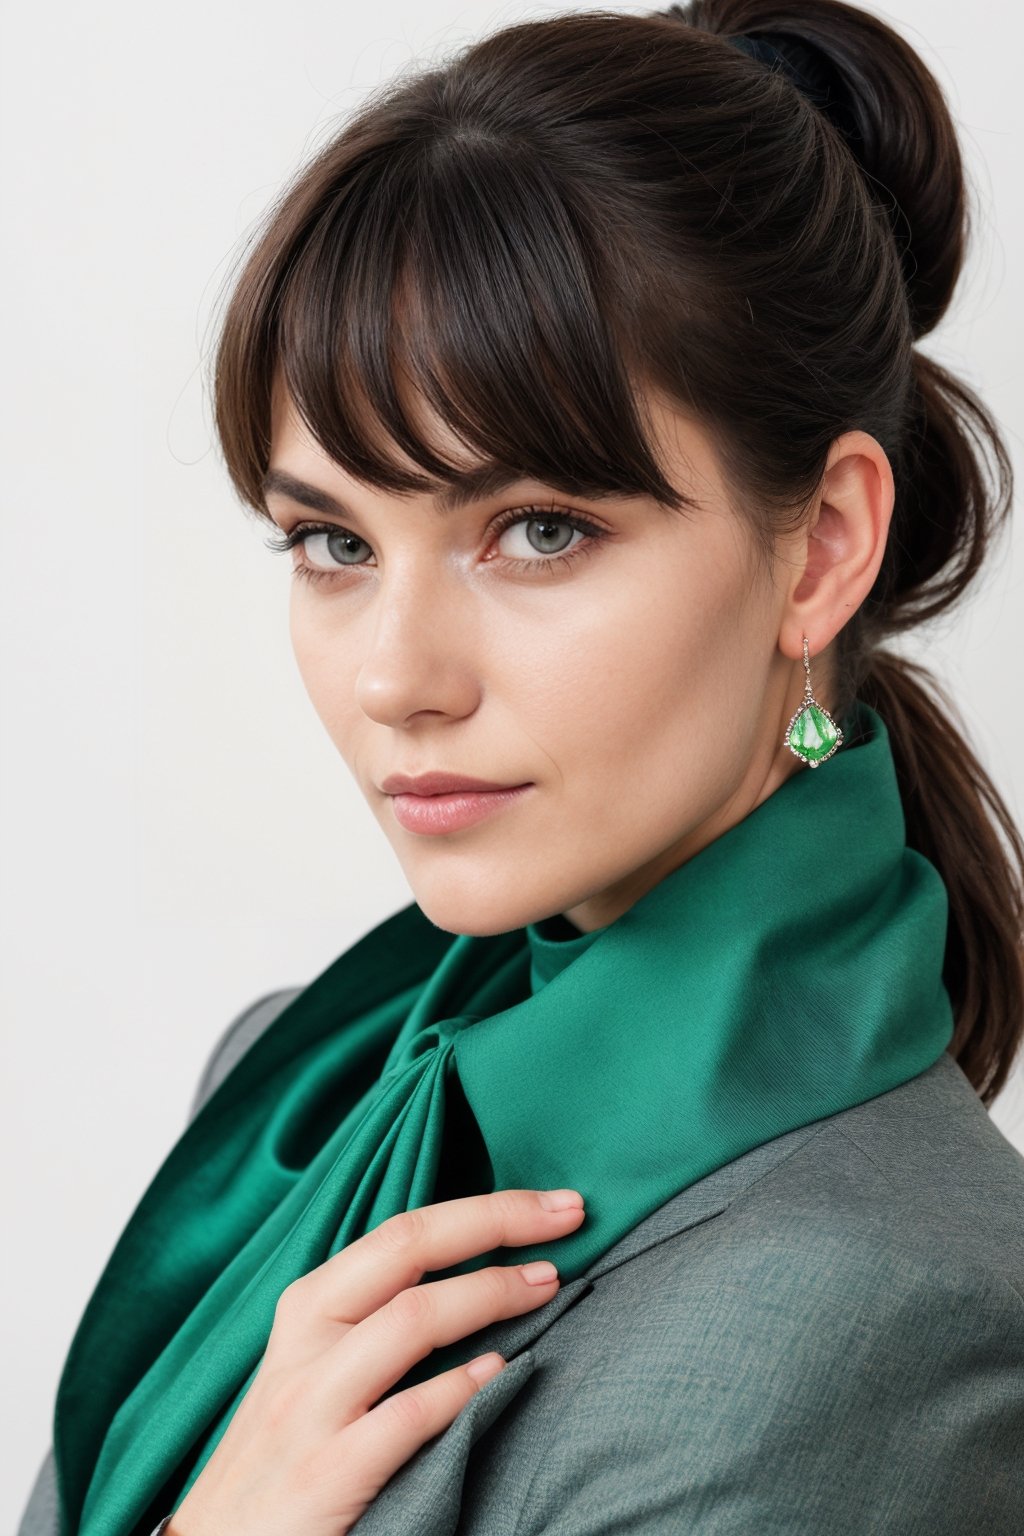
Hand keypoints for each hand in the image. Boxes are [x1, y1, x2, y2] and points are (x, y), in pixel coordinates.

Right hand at [167, 1186, 585, 1535]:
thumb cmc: (278, 1457)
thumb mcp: (310, 1370)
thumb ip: (368, 1322)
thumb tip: (468, 1276)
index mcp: (307, 1309)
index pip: (402, 1231)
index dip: (484, 1208)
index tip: (552, 1202)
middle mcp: (305, 1344)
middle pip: (408, 1250)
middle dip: (497, 1221)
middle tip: (570, 1215)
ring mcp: (311, 1409)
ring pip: (411, 1319)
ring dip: (491, 1293)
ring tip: (549, 1287)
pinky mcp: (324, 1477)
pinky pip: (405, 1417)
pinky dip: (461, 1389)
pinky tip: (502, 1374)